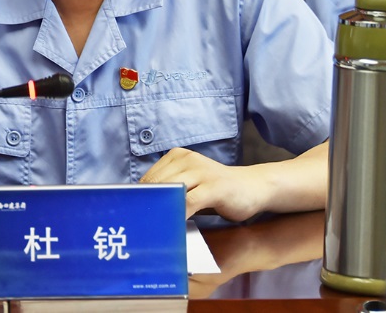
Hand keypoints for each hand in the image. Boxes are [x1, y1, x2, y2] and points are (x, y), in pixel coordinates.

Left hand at [140, 148, 265, 221]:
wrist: (253, 187)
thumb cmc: (217, 190)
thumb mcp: (190, 184)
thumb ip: (170, 190)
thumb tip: (143, 207)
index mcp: (177, 156)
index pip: (149, 178)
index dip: (139, 198)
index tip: (133, 216)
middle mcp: (187, 159)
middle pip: (156, 184)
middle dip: (147, 205)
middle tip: (139, 227)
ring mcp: (201, 171)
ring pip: (170, 191)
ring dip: (161, 211)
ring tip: (153, 229)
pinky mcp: (214, 187)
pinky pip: (189, 202)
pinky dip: (178, 215)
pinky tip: (173, 227)